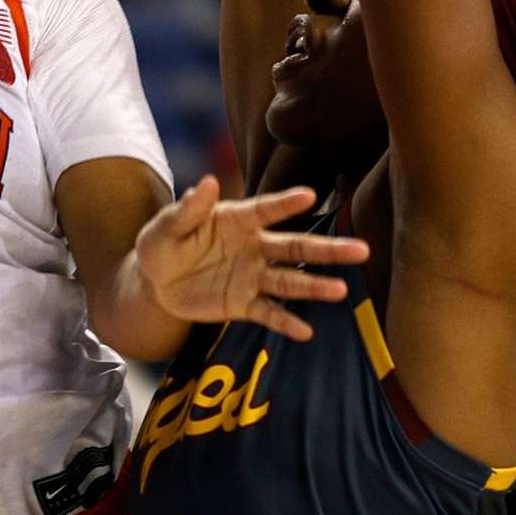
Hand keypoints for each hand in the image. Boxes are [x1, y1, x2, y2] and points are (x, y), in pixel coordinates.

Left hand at [124, 178, 368, 341]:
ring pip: (289, 281)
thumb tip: (207, 183)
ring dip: (314, 286)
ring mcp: (252, 276)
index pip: (265, 210)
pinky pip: (268, 313)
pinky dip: (286, 323)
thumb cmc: (162, 245)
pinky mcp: (243, 303)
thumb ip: (187, 210)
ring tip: (341, 291)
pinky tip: (306, 332)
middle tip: (361, 250)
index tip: (310, 196)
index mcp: (236, 220)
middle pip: (294, 247)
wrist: (154, 283)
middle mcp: (253, 246)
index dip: (286, 203)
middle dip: (327, 250)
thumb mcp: (165, 227)